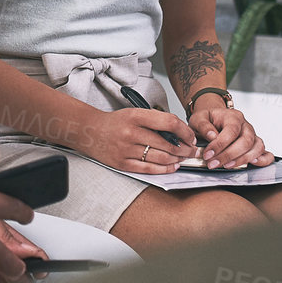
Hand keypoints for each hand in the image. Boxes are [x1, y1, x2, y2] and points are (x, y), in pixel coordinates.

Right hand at [80, 107, 197, 173]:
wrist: (89, 131)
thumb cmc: (115, 122)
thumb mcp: (135, 113)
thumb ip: (155, 121)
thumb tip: (180, 133)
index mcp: (136, 116)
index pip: (169, 123)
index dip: (185, 131)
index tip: (191, 136)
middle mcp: (131, 132)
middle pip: (168, 144)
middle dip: (185, 149)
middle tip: (192, 151)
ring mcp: (126, 150)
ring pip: (161, 158)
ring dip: (177, 160)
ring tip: (183, 158)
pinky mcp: (123, 164)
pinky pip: (149, 169)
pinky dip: (165, 169)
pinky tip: (172, 167)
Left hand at [187, 106, 273, 169]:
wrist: (215, 119)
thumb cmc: (208, 120)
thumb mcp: (199, 118)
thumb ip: (203, 125)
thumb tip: (212, 136)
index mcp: (233, 117)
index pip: (231, 131)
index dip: (220, 144)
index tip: (208, 154)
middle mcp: (246, 126)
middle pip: (246, 141)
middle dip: (229, 155)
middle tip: (213, 163)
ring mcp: (253, 136)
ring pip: (257, 148)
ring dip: (242, 159)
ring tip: (227, 166)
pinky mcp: (255, 146)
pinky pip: (267, 153)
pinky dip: (263, 160)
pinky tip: (253, 164)